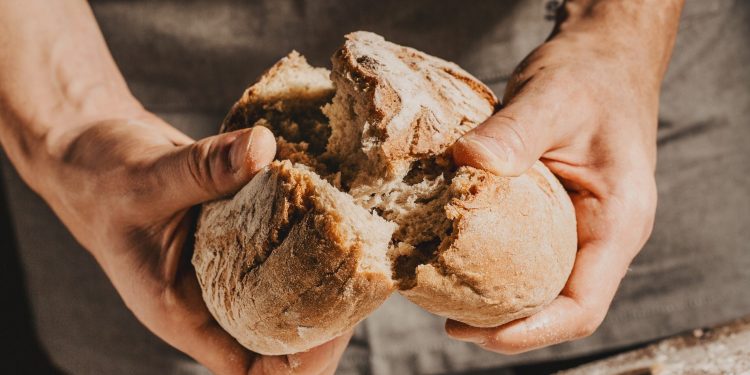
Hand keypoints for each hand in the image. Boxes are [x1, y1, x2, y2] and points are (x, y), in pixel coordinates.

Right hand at [36, 112, 350, 374]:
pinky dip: (308, 228)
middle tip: (363, 274)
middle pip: (281, 333)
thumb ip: (202, 168)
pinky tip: (336, 203)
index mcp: (183, 312)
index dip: (297, 362)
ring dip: (324, 270)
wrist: (91, 151)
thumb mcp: (145, 177)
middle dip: (327, 314)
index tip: (336, 325)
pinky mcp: (240, 231)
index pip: (249, 368)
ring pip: (286, 286)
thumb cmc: (100, 178)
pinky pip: (281, 241)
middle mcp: (212, 296)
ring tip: (360, 241)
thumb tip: (263, 148)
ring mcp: (228, 264)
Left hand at [447, 0, 682, 353]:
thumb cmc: (589, 77)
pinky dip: (497, 267)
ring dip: (500, 301)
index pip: (582, 305)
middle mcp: (604, 234)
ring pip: (545, 286)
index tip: (478, 333)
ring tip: (446, 299)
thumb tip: (465, 162)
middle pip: (559, 306)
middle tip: (448, 321)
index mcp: (619, 220)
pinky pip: (531, 256)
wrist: (603, 58)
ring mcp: (583, 227)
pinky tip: (457, 259)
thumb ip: (514, 132)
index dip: (532, 331)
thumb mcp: (553, 97)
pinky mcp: (560, 215)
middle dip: (507, 325)